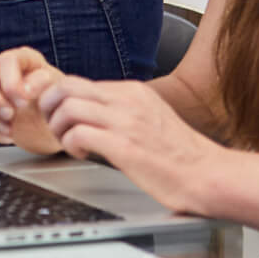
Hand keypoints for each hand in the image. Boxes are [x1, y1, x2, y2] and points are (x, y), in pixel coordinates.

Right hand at [0, 46, 66, 154]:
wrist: (56, 127)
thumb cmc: (58, 104)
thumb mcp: (57, 92)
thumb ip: (43, 84)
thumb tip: (25, 86)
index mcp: (23, 59)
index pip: (7, 60)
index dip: (11, 81)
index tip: (23, 102)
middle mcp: (1, 68)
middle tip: (9, 115)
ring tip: (10, 129)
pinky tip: (7, 135)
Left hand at [40, 75, 222, 214]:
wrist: (209, 175)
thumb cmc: (181, 155)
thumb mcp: (151, 116)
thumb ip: (124, 109)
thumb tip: (93, 111)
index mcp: (133, 91)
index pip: (79, 82)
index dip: (60, 99)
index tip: (59, 116)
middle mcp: (127, 100)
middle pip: (65, 86)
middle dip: (49, 106)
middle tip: (54, 125)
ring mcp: (126, 121)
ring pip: (67, 107)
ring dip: (58, 127)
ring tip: (68, 142)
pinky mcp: (124, 146)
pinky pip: (78, 133)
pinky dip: (70, 144)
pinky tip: (80, 154)